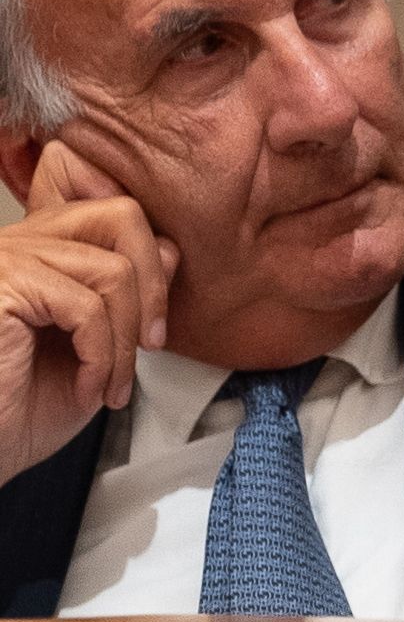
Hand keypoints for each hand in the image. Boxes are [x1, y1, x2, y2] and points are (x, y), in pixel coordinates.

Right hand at [0, 148, 170, 480]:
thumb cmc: (27, 408)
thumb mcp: (99, 347)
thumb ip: (130, 295)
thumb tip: (169, 248)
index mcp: (43, 247)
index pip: (118, 213)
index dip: (152, 265)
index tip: (151, 330)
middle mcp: (21, 241)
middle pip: (121, 216)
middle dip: (153, 287)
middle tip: (151, 346)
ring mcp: (9, 258)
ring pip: (112, 272)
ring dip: (125, 343)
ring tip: (110, 386)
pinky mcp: (4, 287)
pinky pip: (85, 309)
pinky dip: (101, 357)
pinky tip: (87, 390)